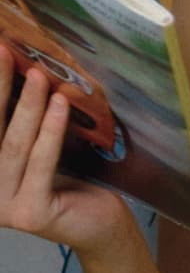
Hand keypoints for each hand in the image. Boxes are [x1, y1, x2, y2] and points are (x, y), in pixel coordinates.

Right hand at [0, 51, 136, 258]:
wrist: (98, 221)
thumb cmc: (65, 178)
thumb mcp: (34, 145)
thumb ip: (20, 121)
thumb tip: (21, 67)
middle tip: (4, 51)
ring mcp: (3, 208)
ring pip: (13, 147)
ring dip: (27, 106)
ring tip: (38, 75)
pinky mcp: (30, 214)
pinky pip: (41, 163)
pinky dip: (51, 131)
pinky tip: (60, 103)